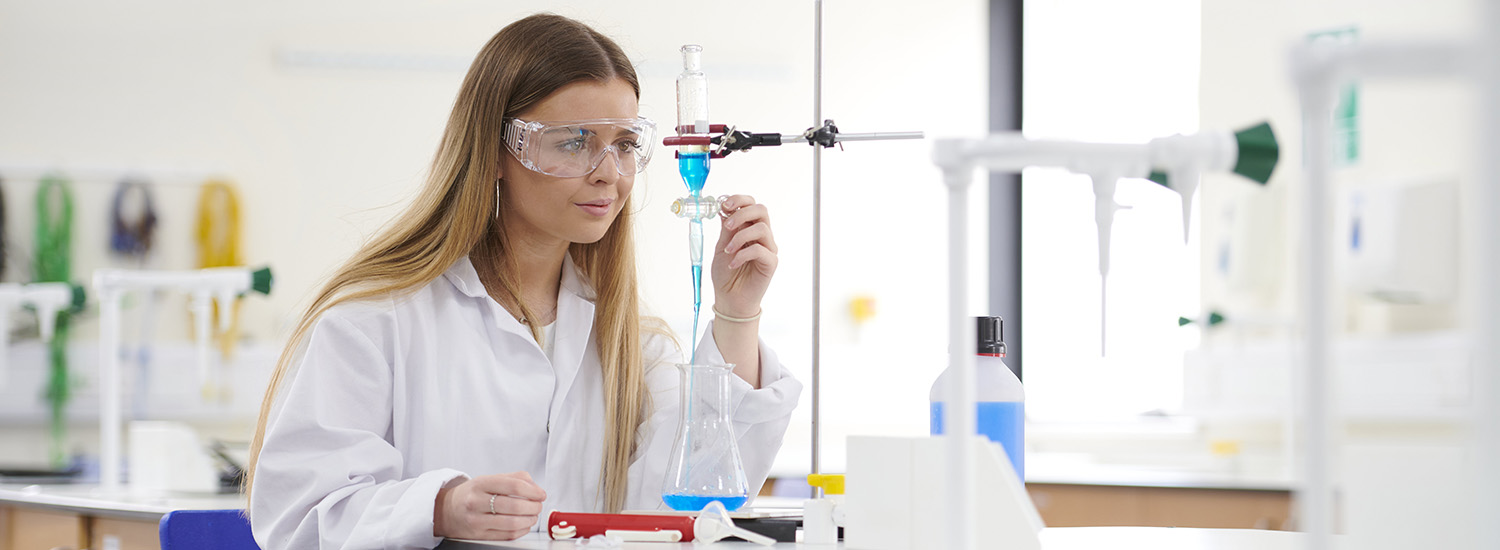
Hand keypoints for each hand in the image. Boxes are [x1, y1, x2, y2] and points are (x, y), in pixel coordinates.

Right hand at [434, 471, 546, 539]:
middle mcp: (476, 501)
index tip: (541, 494)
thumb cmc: (472, 494)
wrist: (445, 510)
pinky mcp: (479, 535)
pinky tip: (524, 525)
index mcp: (481, 484)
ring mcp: (476, 520)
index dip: (533, 490)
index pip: (513, 485)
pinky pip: (507, 535)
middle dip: (533, 506)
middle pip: (514, 506)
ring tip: (533, 515)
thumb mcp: (489, 479)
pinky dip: (522, 530)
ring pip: (512, 523)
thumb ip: (514, 478)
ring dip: (529, 520)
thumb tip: (535, 488)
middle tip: (538, 505)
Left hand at [711, 195, 776, 317]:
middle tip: (728, 225)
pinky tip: (733, 264)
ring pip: (762, 228)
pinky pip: (760, 250)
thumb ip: (727, 229)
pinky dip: (742, 254)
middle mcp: (762, 236)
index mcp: (749, 228)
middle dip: (742, 213)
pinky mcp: (771, 263)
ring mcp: (768, 248)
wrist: (729, 299)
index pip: (751, 205)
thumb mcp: (721, 246)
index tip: (724, 205)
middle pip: (761, 211)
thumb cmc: (726, 274)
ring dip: (740, 236)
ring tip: (728, 250)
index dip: (740, 200)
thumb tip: (726, 210)